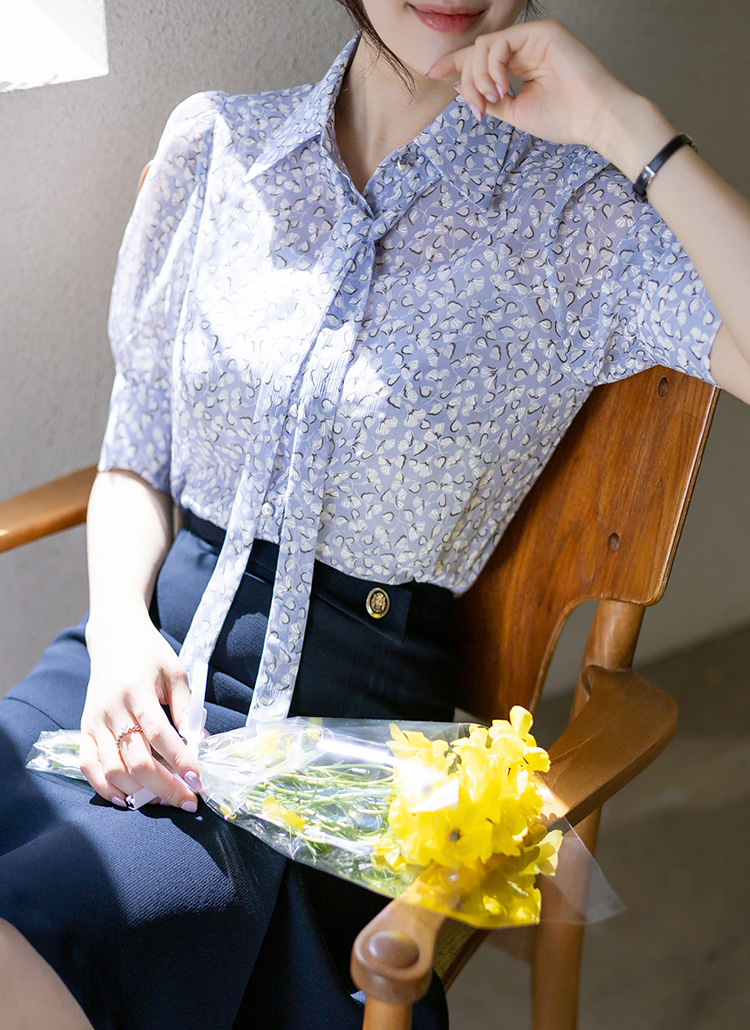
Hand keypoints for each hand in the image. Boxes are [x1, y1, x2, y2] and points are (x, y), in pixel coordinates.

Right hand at [80, 614, 201, 809]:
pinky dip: (106, 788)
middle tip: (187, 800)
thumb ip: (187, 709)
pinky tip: (128, 799)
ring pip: (112, 770)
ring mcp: (95, 721)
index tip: (198, 782)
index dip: (180, 762)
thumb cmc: (150, 654)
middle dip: (164, 786)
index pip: (160, 735)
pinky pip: (88, 766)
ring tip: (164, 800)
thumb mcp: (175, 674)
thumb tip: (201, 744)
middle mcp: (112, 709)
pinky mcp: (84, 729)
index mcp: (137, 691)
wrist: (114, 636)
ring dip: (140, 793)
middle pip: (136, 760)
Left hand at [426, 19, 636, 160]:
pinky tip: (500, 87)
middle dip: (466, 83)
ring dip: (477, 78)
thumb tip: (457, 88)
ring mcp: (534, 37)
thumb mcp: (515, 112)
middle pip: (476, 53)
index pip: (480, 57)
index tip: (433, 74)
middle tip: (478, 109)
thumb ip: (489, 98)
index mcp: (520, 64)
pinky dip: (491, 68)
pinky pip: (499, 43)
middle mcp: (526, 47)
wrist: (595, 119)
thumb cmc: (564, 118)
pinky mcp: (542, 31)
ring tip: (491, 100)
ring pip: (484, 46)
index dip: (454, 63)